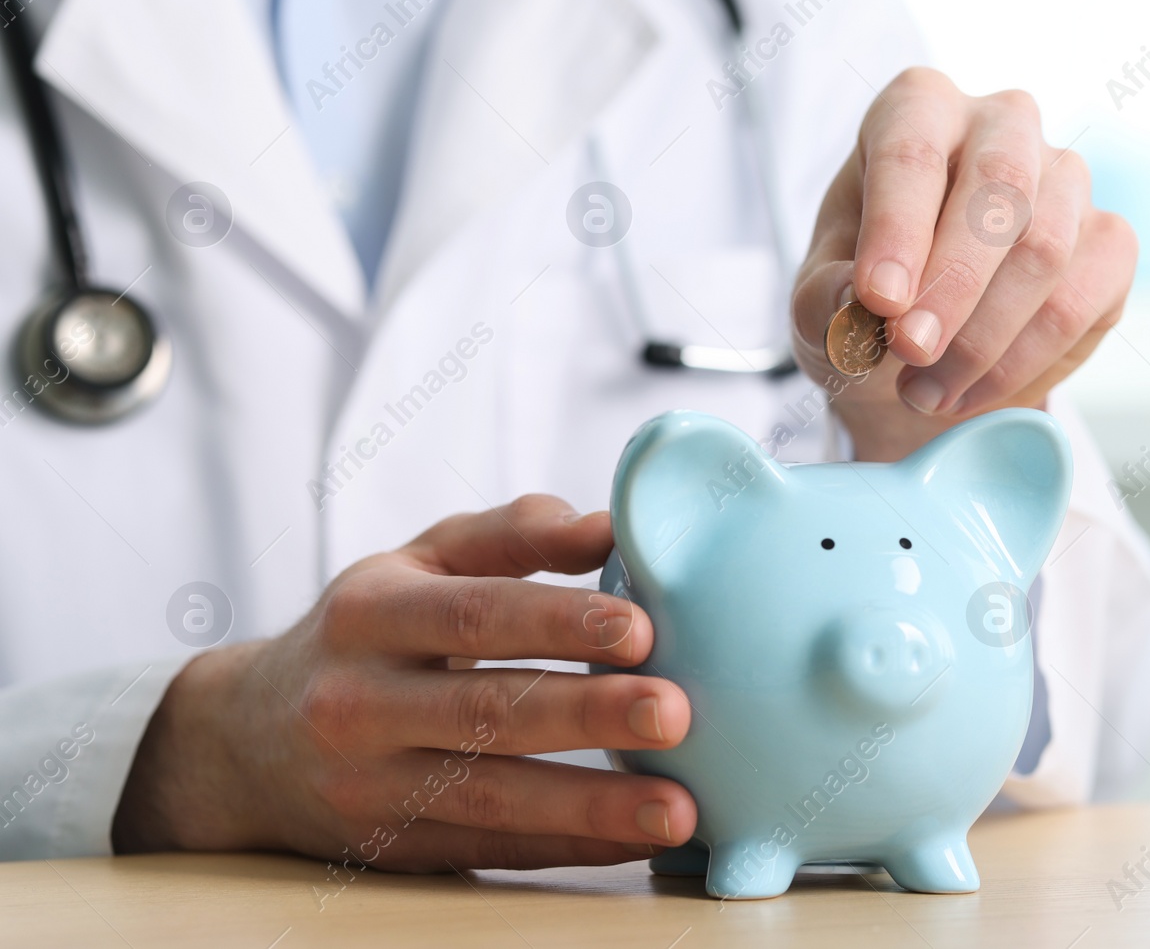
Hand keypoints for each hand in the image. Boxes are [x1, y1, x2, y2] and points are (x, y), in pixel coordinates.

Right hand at [113, 496, 696, 870]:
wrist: (243, 744)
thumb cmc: (362, 633)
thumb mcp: (414, 562)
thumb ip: (510, 535)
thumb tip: (610, 528)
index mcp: (370, 613)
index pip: (471, 614)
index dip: (555, 622)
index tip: (639, 629)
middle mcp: (360, 703)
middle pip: (485, 710)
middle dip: (585, 714)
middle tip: (673, 713)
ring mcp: (370, 785)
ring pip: (491, 797)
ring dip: (591, 804)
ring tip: (677, 806)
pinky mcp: (392, 847)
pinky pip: (493, 849)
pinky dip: (571, 847)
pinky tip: (638, 837)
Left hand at [792, 67, 1136, 460]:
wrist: (921, 347)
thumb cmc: (867, 299)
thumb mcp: (816, 301)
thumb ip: (823, 297)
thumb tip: (857, 300)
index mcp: (919, 109)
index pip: (914, 152)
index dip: (897, 228)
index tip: (879, 301)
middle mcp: (1003, 124)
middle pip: (1000, 187)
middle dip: (953, 283)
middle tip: (911, 352)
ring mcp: (1067, 179)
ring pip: (1045, 249)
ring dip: (981, 337)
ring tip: (923, 391)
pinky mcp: (1109, 243)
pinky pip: (1078, 301)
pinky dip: (1019, 360)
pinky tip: (967, 392)